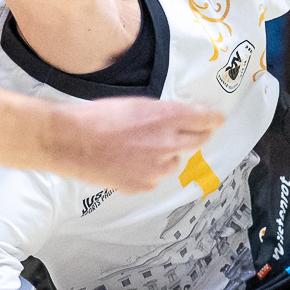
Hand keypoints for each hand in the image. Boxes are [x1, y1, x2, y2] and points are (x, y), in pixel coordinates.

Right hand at [49, 97, 223, 192]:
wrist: (72, 141)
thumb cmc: (98, 117)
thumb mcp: (136, 104)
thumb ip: (162, 114)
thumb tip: (177, 121)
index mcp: (168, 117)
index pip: (206, 120)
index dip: (213, 119)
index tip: (217, 120)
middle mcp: (169, 143)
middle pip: (198, 141)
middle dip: (196, 136)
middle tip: (189, 133)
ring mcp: (158, 168)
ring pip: (174, 162)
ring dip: (165, 156)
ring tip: (138, 149)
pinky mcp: (144, 185)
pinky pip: (154, 178)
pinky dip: (147, 172)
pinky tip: (126, 163)